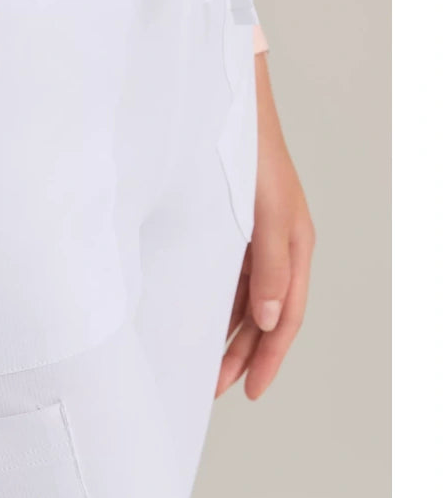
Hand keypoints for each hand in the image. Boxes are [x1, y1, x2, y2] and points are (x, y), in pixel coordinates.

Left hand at [217, 52, 314, 399]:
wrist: (227, 106)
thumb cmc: (251, 153)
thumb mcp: (265, 215)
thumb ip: (269, 269)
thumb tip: (268, 322)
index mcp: (295, 245)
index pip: (286, 316)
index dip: (269, 357)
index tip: (251, 390)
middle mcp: (278, 247)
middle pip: (265, 317)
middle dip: (244, 356)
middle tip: (216, 389)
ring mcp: (255, 239)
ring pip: (246, 302)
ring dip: (229, 336)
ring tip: (205, 368)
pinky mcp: (232, 229)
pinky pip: (230, 281)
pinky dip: (219, 307)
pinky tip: (201, 323)